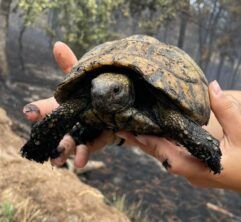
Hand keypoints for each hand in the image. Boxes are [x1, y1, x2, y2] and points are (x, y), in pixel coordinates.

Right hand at [23, 42, 113, 167]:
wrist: (112, 109)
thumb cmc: (91, 94)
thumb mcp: (82, 82)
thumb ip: (70, 66)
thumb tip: (58, 44)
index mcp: (61, 107)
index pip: (45, 108)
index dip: (37, 110)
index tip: (29, 112)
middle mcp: (66, 123)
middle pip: (54, 131)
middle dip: (50, 137)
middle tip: (45, 143)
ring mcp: (77, 135)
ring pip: (66, 145)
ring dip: (62, 152)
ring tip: (58, 159)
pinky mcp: (91, 143)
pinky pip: (86, 150)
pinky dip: (82, 156)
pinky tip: (80, 163)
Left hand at [116, 81, 240, 192]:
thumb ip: (227, 109)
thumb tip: (211, 86)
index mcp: (200, 167)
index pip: (167, 155)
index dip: (148, 142)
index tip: (130, 130)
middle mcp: (191, 173)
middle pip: (161, 156)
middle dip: (142, 141)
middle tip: (121, 126)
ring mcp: (191, 172)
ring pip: (165, 156)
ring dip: (150, 142)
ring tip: (132, 127)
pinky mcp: (194, 168)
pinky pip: (173, 156)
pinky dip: (163, 144)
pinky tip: (155, 133)